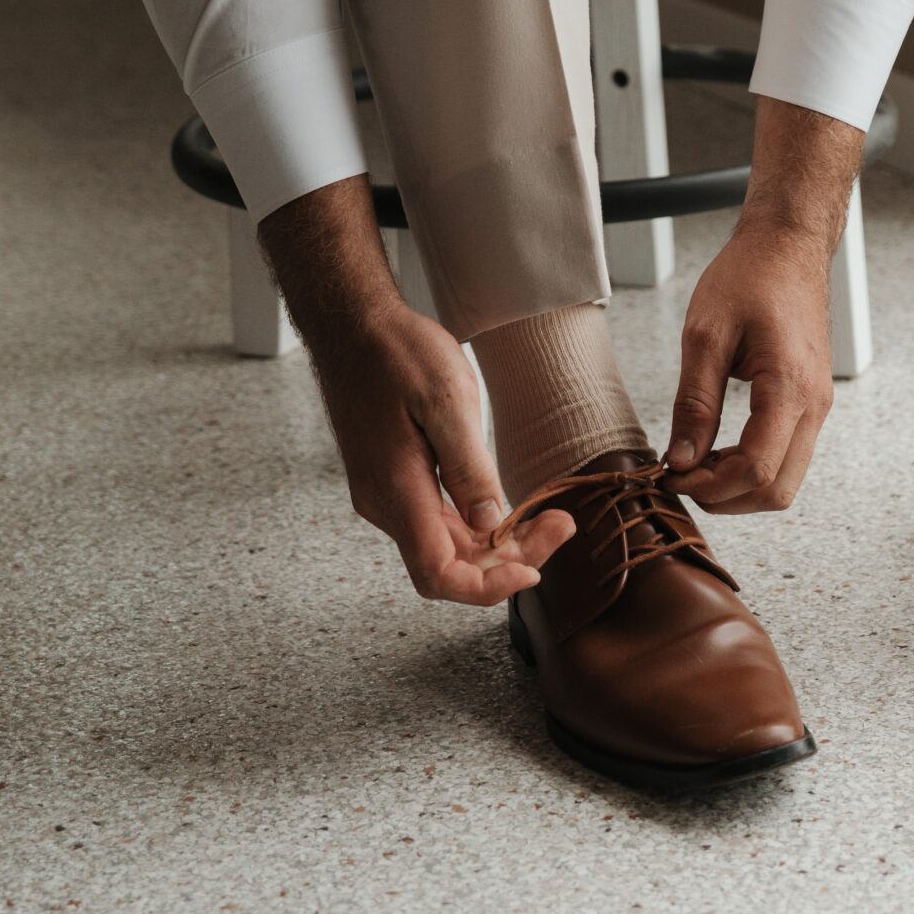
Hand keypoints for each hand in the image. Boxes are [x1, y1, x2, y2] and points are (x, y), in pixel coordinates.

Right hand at [258, 179, 573, 603]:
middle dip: (509, 560)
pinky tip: (507, 507)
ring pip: (445, 547)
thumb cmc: (397, 353)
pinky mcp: (393, 481)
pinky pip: (437, 523)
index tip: (532, 571)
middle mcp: (386, 504)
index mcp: (396, 491)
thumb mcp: (446, 402)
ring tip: (546, 517)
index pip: (438, 574)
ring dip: (497, 545)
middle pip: (449, 566)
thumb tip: (490, 526)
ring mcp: (387, 495)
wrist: (352, 325)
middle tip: (560, 526)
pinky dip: (477, 525)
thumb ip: (468, 470)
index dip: (486, 588)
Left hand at [665, 96, 862, 511]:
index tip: (672, 474)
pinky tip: (718, 448)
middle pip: (778, 491)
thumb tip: (681, 459)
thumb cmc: (750, 277)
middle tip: (682, 474)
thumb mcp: (705, 335)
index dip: (710, 486)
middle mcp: (814, 404)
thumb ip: (694, 403)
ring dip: (739, 486)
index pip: (757, 469)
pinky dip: (752, 467)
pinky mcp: (811, 403)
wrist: (787, 247)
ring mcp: (817, 406)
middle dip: (726, 497)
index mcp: (790, 386)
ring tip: (696, 460)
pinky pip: (787, 456)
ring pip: (785, 481)